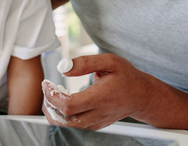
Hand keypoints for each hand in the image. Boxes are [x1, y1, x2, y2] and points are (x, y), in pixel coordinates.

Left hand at [41, 53, 155, 129]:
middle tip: (48, 90)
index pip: (69, 106)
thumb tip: (64, 68)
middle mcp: (97, 114)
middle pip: (63, 121)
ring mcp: (96, 122)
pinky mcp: (94, 125)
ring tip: (54, 95)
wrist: (141, 96)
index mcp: (100, 98)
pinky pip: (73, 126)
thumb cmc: (126, 77)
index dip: (52, 96)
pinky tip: (64, 101)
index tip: (47, 83)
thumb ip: (86, 62)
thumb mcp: (110, 61)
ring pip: (66, 126)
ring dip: (54, 112)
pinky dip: (62, 116)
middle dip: (49, 106)